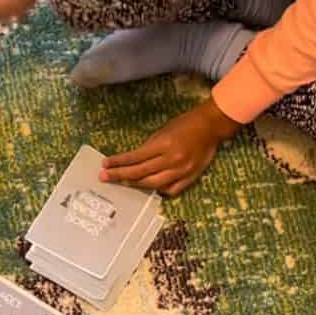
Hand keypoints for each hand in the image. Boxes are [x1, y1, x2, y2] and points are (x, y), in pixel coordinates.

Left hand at [100, 98, 241, 196]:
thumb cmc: (185, 124)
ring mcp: (182, 171)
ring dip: (134, 185)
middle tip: (104, 177)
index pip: (135, 157)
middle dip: (120, 175)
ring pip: (152, 184)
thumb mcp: (163, 130)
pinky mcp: (190, 177)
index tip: (105, 164)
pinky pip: (170, 190)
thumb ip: (148, 147)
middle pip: (140, 173)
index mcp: (164, 144)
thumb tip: (131, 160)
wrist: (212, 126)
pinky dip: (158, 190)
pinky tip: (148, 188)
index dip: (118, 162)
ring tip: (121, 183)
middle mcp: (172, 159)